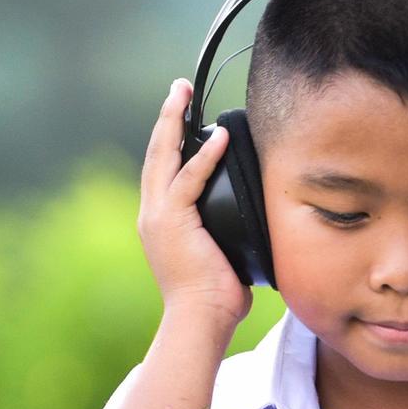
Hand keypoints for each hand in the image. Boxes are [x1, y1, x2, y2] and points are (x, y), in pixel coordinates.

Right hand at [139, 78, 249, 331]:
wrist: (198, 320)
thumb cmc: (214, 298)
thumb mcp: (220, 254)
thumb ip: (226, 232)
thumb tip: (255, 222)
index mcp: (160, 220)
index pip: (163, 169)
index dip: (169, 138)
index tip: (179, 112)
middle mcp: (152, 213)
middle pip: (156, 153)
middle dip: (167, 117)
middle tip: (177, 88)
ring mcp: (158, 217)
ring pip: (163, 157)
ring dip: (174, 122)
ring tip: (183, 94)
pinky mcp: (171, 222)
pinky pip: (189, 181)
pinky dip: (204, 156)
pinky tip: (218, 136)